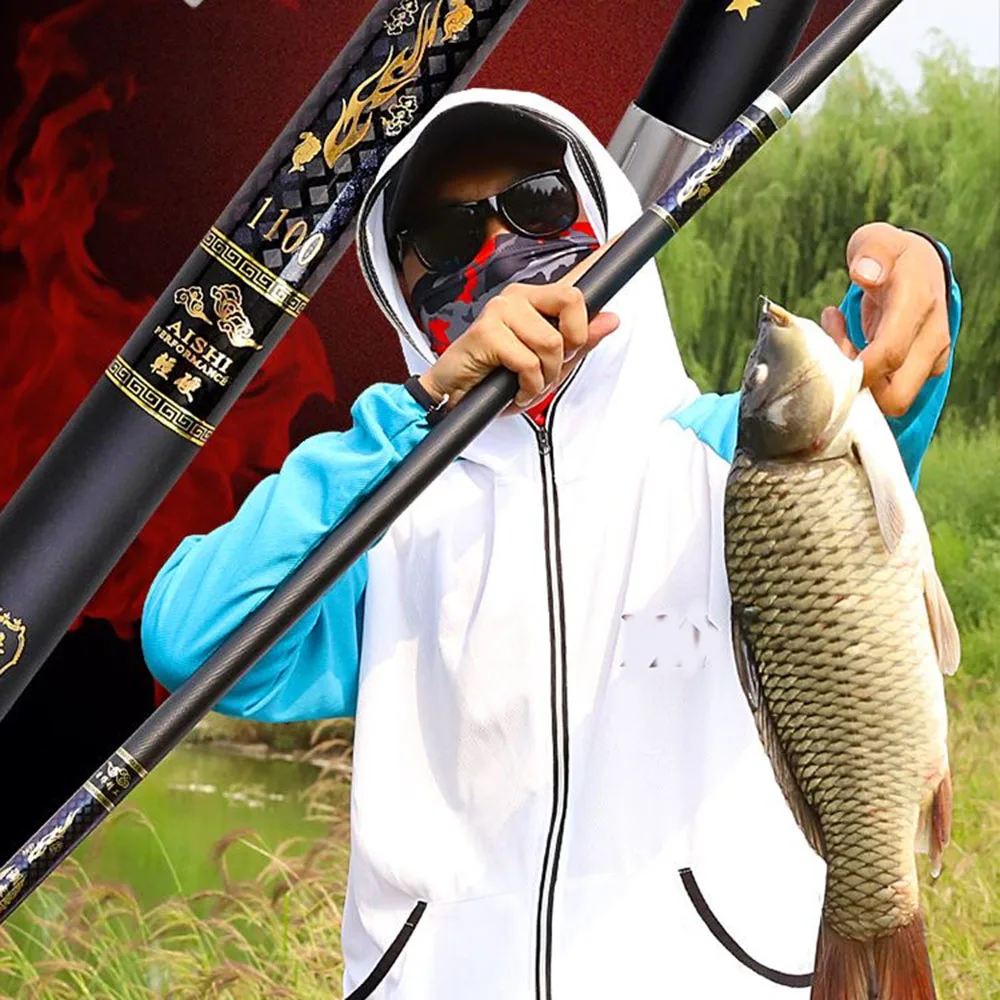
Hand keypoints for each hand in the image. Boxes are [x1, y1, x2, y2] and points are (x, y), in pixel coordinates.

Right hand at [419, 250, 619, 410]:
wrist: (456, 396)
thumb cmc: (495, 378)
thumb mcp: (547, 365)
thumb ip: (579, 342)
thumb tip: (610, 319)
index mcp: (535, 301)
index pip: (574, 276)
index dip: (602, 255)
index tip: (622, 234)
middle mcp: (518, 298)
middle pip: (572, 300)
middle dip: (571, 343)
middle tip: (552, 364)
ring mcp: (501, 310)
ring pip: (551, 342)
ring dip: (544, 376)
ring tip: (526, 382)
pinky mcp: (487, 331)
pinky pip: (528, 362)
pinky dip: (527, 386)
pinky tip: (514, 389)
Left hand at [821, 222, 950, 416]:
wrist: (922, 266)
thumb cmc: (891, 256)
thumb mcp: (876, 240)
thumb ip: (870, 251)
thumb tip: (863, 273)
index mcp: (918, 304)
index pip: (889, 354)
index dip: (853, 366)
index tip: (830, 346)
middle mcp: (932, 337)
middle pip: (894, 396)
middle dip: (855, 386)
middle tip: (833, 355)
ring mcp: (933, 357)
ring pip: (893, 401)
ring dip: (859, 386)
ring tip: (840, 348)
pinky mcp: (926, 370)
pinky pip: (892, 393)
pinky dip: (867, 383)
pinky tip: (853, 353)